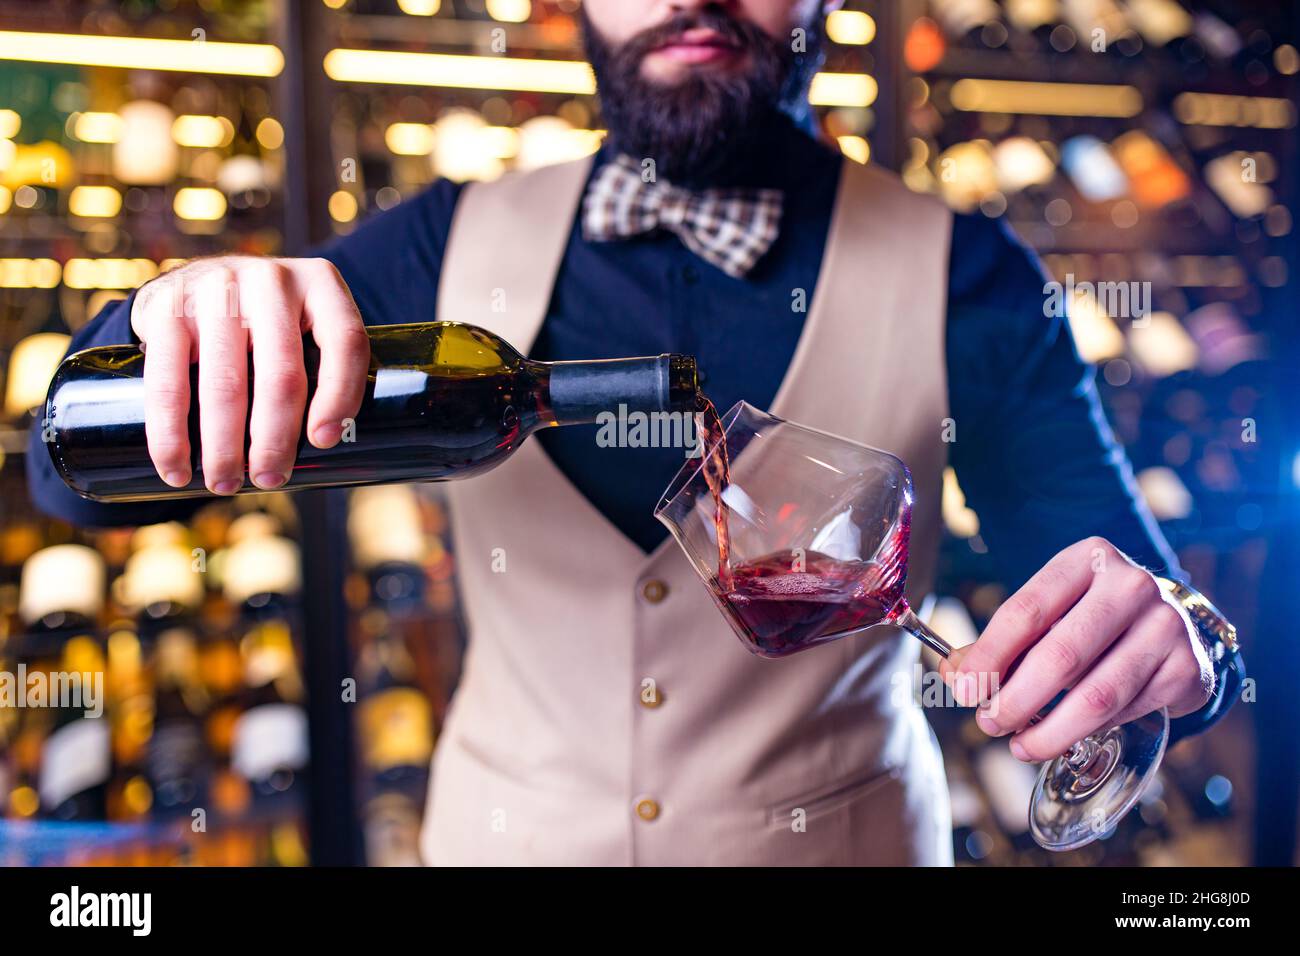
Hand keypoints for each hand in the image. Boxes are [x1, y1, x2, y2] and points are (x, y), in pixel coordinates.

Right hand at [131, 257, 369, 493]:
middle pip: (282, 374)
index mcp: (321, 285)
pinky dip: (170, 433)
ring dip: (223, 446)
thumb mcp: (307, 327)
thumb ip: (324, 370)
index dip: (340, 396)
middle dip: (275, 439)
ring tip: (225, 484)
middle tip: (270, 479)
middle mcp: (271, 280)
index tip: (324, 442)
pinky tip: (176, 467)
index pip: (345, 342)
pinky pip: (167, 381)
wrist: (197, 282)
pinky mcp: (165, 306)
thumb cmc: (269, 326)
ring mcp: (215, 289)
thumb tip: (330, 453)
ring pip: (225, 384)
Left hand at [938, 537, 1214, 761]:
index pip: (1026, 610)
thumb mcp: (1049, 613)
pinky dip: (1090, 730)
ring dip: (1050, 730)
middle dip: (1016, 700)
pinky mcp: (1187, 668)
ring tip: (1020, 744)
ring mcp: (1166, 626)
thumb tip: (957, 678)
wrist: (1173, 625)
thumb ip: (1001, 643)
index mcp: (1086, 559)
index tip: (964, 689)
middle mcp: (1132, 586)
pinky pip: (1125, 712)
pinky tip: (1068, 732)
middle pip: (1060, 656)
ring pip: (1096, 696)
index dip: (990, 655)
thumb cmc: (1091, 618)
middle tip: (990, 724)